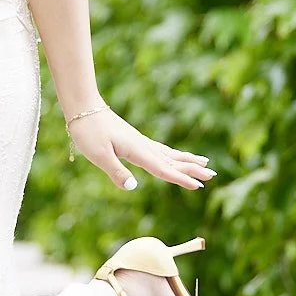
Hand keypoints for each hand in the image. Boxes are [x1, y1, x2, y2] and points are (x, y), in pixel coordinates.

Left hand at [67, 107, 213, 193]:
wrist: (83, 108)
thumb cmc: (88, 131)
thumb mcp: (98, 155)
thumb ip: (116, 171)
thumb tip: (133, 188)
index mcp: (137, 150)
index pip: (163, 169)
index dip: (180, 179)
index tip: (198, 186)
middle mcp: (143, 145)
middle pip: (172, 160)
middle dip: (192, 168)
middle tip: (212, 176)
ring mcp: (140, 141)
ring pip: (169, 153)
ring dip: (187, 159)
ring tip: (204, 163)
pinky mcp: (135, 139)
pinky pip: (160, 149)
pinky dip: (173, 154)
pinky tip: (174, 156)